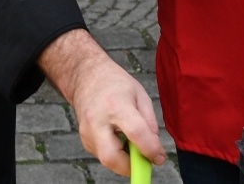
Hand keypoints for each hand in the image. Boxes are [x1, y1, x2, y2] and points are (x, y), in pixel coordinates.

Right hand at [38, 29, 164, 176]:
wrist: (85, 76)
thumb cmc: (115, 83)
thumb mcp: (140, 94)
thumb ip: (149, 122)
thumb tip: (154, 148)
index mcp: (115, 104)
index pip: (135, 132)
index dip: (150, 149)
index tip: (159, 157)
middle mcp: (97, 120)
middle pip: (112, 157)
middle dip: (131, 167)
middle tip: (143, 161)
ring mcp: (87, 131)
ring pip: (107, 160)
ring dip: (124, 160)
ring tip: (130, 141)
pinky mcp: (83, 139)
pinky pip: (102, 155)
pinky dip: (115, 153)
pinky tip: (118, 138)